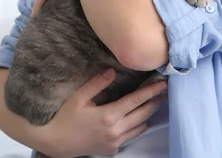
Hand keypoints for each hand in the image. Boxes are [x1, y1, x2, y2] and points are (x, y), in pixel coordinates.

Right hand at [41, 69, 167, 157]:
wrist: (57, 143)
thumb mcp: (79, 97)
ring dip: (148, 114)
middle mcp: (115, 131)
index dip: (150, 92)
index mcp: (108, 116)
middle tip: (164, 91)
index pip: (135, 101)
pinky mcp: (113, 149)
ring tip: (153, 103)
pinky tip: (136, 117)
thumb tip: (113, 72)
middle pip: (143, 114)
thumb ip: (97, 84)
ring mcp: (115, 142)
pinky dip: (136, 126)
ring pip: (140, 127)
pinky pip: (131, 136)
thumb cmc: (66, 118)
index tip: (162, 84)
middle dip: (155, 102)